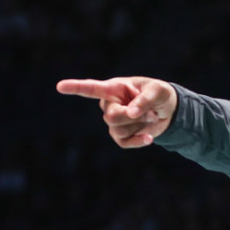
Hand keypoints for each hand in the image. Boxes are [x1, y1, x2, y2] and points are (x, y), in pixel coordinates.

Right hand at [56, 77, 177, 148]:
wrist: (168, 111)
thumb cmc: (160, 95)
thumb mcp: (159, 91)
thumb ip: (145, 100)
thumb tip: (131, 113)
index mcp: (114, 88)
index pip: (91, 88)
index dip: (76, 87)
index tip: (60, 86)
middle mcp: (109, 104)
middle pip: (112, 116)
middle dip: (134, 117)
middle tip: (152, 112)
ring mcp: (114, 120)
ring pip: (119, 129)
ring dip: (140, 125)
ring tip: (152, 117)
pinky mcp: (121, 134)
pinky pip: (123, 142)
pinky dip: (138, 141)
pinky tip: (149, 137)